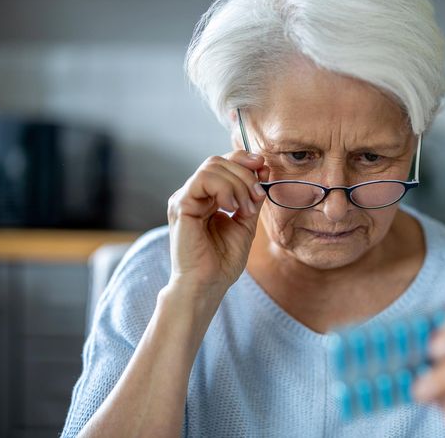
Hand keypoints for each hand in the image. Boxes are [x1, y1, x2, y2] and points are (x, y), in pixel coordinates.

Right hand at [166, 150, 268, 294]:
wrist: (208, 284)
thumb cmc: (223, 261)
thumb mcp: (246, 222)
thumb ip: (251, 197)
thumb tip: (262, 169)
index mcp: (207, 197)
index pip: (223, 164)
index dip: (244, 160)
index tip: (263, 168)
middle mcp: (193, 194)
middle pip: (219, 161)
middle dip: (245, 174)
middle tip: (257, 197)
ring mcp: (185, 198)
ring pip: (212, 166)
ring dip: (238, 184)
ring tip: (245, 208)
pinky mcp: (180, 205)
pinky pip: (202, 179)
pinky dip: (224, 188)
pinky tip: (231, 207)